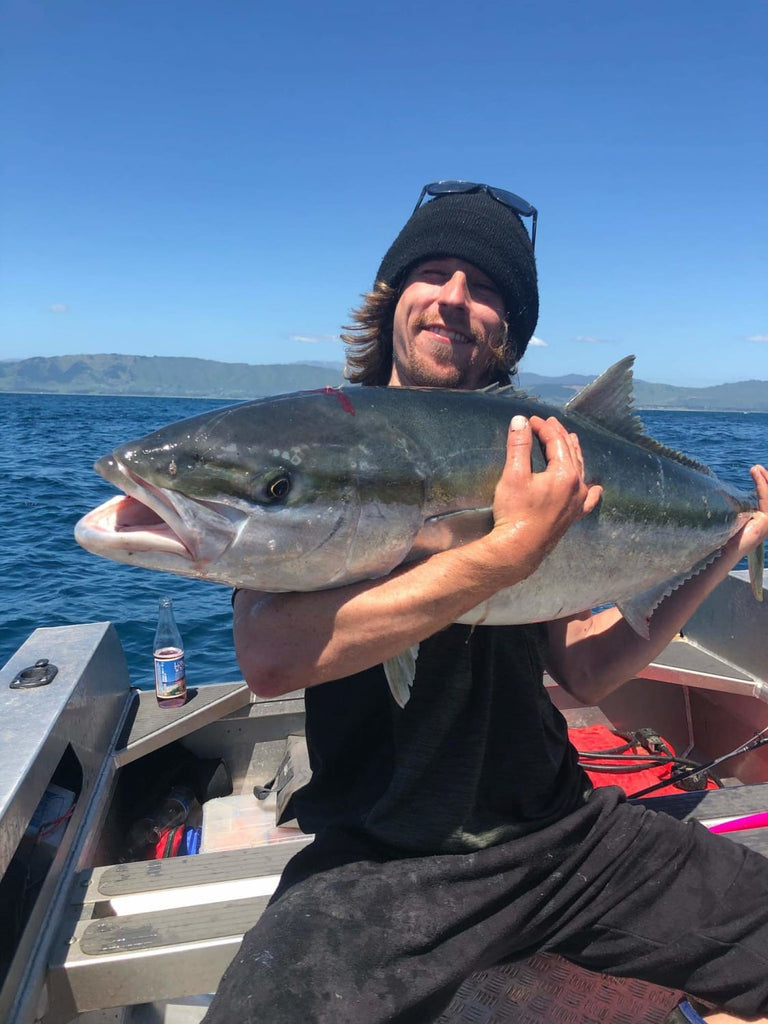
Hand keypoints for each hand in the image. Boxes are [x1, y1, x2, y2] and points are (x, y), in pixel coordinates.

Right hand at [483, 414, 602, 576]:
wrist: (518, 550)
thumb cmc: (515, 512)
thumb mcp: (514, 474)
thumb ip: (519, 445)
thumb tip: (520, 421)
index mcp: (565, 473)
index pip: (556, 442)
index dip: (543, 428)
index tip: (531, 420)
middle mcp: (578, 487)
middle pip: (571, 453)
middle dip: (559, 436)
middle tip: (549, 424)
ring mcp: (578, 503)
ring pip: (581, 471)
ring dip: (574, 454)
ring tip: (570, 441)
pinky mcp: (573, 517)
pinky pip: (588, 500)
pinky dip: (590, 491)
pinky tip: (595, 488)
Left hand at [727, 464, 767, 557]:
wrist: (724, 552)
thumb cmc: (725, 537)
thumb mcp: (733, 516)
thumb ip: (735, 506)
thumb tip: (725, 492)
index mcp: (761, 520)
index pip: (766, 498)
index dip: (764, 484)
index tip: (756, 471)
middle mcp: (767, 521)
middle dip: (766, 479)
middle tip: (756, 467)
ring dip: (764, 479)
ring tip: (755, 468)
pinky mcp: (766, 522)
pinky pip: (766, 499)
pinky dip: (762, 485)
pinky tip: (756, 476)